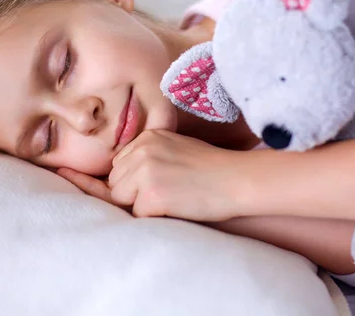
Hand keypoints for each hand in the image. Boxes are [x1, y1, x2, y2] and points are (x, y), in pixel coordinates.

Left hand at [108, 130, 242, 220]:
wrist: (237, 180)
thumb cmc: (212, 168)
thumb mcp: (175, 147)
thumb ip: (148, 155)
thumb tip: (119, 177)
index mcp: (146, 137)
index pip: (119, 165)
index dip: (135, 180)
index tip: (159, 183)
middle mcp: (141, 150)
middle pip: (116, 182)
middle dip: (133, 193)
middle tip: (166, 193)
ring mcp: (145, 172)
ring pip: (120, 199)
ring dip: (140, 205)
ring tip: (170, 199)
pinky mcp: (151, 195)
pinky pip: (137, 215)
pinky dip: (153, 217)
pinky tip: (176, 208)